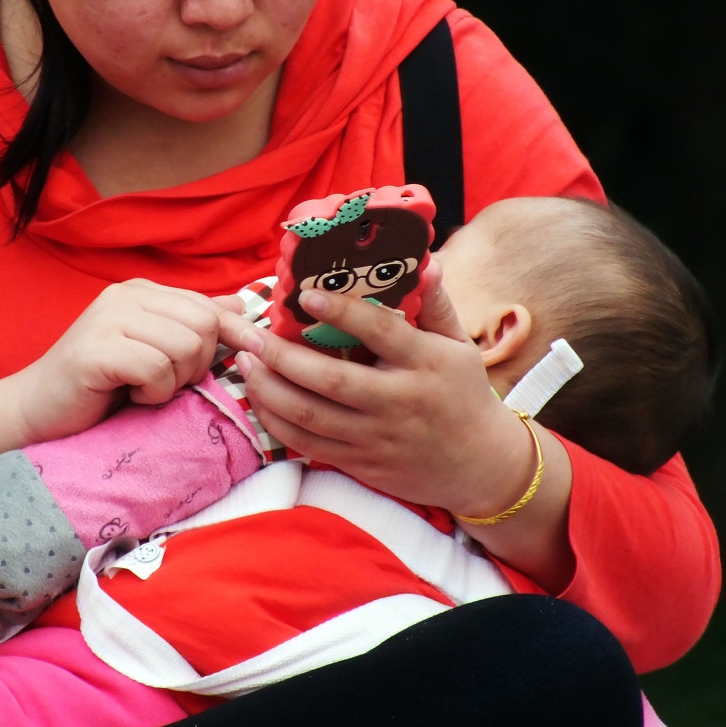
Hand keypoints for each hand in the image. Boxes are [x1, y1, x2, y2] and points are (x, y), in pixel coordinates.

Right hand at [13, 280, 242, 443]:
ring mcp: (109, 318)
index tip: (251, 350)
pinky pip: (157, 369)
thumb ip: (188, 325)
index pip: (208, 305)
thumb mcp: (152, 350)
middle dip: (197, 364)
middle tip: (165, 382)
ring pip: (186, 346)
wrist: (35, 411)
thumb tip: (238, 305)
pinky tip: (129, 396)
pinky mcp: (97, 349)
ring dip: (174, 381)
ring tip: (144, 389)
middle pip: (204, 324)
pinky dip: (152, 393)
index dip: (232, 334)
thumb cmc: (98, 387)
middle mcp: (125, 295)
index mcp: (141, 292)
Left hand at [223, 260, 526, 512]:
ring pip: (310, 415)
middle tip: (252, 335)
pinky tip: (259, 399)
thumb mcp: (459, 346)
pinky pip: (308, 444)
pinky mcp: (361, 464)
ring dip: (269, 389)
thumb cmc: (463, 394)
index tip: (307, 295)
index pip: (380, 333)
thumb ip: (436, 304)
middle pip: (331, 380)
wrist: (479, 465)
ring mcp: (377, 437)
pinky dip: (277, 422)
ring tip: (245, 362)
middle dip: (283, 357)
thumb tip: (425, 261)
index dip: (342, 313)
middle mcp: (398, 402)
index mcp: (425, 364)